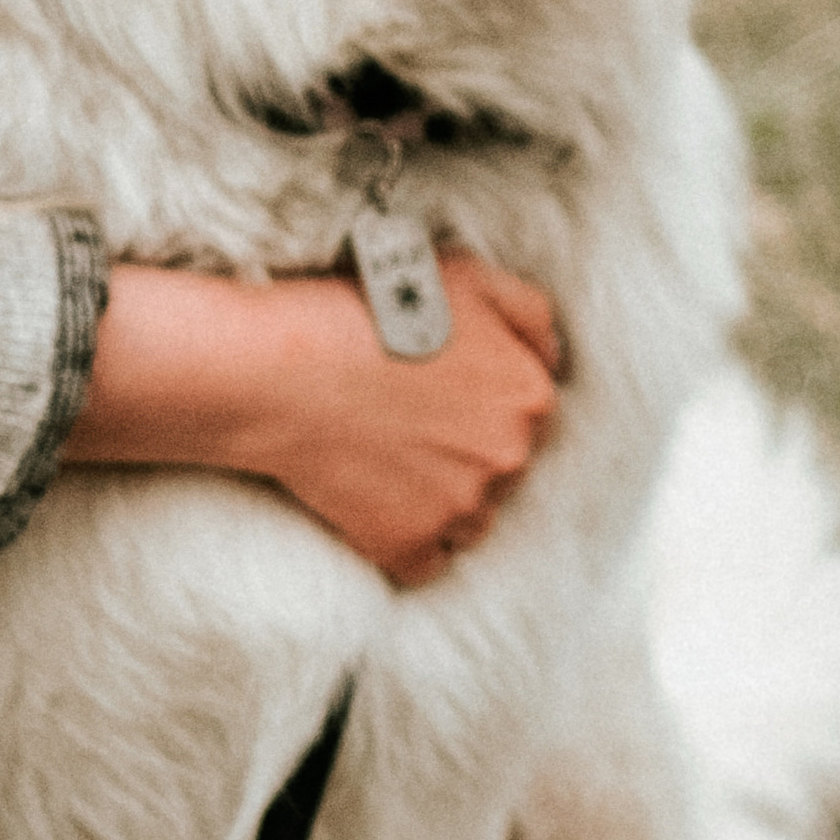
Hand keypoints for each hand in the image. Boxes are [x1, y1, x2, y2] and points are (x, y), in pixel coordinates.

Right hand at [61, 255, 560, 586]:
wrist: (283, 368)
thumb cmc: (368, 311)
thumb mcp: (468, 275)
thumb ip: (531, 314)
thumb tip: (556, 357)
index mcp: (532, 396)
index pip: (529, 419)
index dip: (481, 406)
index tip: (438, 398)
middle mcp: (511, 460)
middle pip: (503, 473)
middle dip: (464, 456)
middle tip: (404, 426)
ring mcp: (461, 510)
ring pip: (470, 523)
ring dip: (440, 504)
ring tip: (385, 464)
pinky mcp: (410, 546)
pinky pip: (426, 564)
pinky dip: (402, 543)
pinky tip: (370, 502)